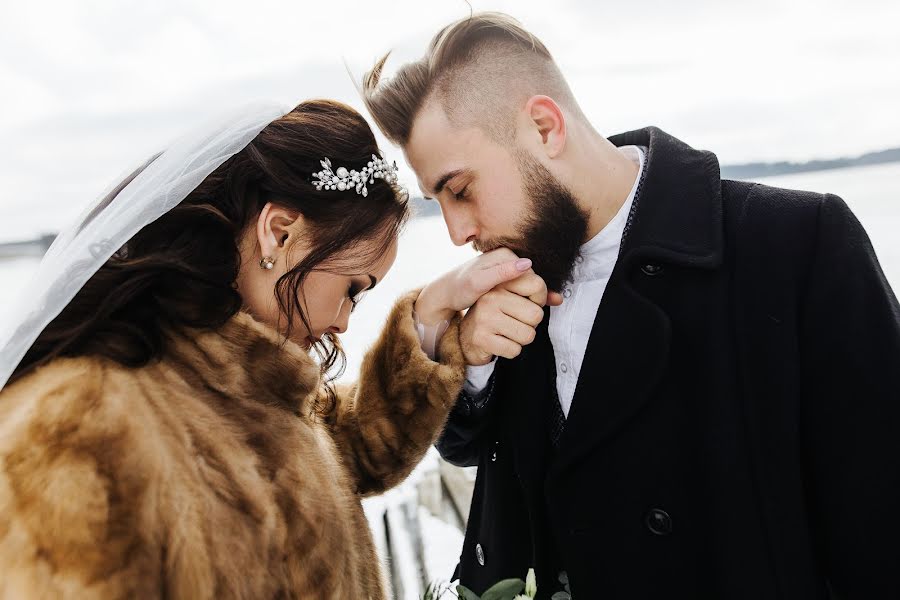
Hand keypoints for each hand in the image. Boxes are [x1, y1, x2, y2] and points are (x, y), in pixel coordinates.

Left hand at [414, 248, 534, 325]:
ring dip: (529, 302)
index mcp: (505, 255)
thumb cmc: (459, 288)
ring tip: (520, 316)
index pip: (534, 277)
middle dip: (532, 299)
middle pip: (533, 282)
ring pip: (529, 288)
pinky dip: (525, 302)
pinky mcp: (504, 278)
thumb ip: (501, 272)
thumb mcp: (478, 282)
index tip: (526, 311)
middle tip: (525, 316)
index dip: (535, 297)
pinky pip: (522, 290)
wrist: (446, 293)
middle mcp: (508, 258)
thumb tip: (527, 264)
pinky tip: (521, 313)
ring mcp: (507, 268)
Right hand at [459, 266, 562, 365]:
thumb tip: (559, 299)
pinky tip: (500, 343)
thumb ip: (536, 296)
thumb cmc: (496, 315)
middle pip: (536, 315)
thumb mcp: (513, 299)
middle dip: (531, 324)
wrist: (466, 336)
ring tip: (508, 332)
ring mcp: (485, 318)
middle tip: (516, 322)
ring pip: (528, 335)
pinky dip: (512, 350)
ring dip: (522, 338)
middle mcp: (491, 297)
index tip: (529, 303)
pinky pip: (515, 350)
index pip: (537, 285)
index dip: (539, 299)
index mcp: (501, 283)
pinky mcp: (482, 338)